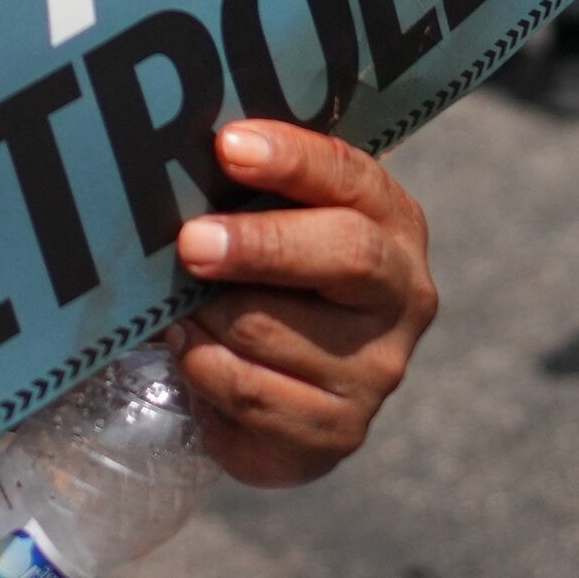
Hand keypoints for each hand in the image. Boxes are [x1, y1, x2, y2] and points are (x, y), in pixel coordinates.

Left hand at [169, 122, 435, 485]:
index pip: (351, 177)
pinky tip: (188, 348)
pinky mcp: (337, 432)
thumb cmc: (274, 277)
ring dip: (204, 314)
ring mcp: (377, 372)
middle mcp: (402, 296)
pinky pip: (248, 393)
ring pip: (271, 330)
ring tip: (175, 302)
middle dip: (260, 245)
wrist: (283, 385)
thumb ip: (250, 190)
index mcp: (393, 223)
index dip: (291, 159)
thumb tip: (175, 159)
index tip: (228, 145)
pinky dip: (201, 365)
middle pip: (345, 254)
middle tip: (191, 242)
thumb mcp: (276, 222)